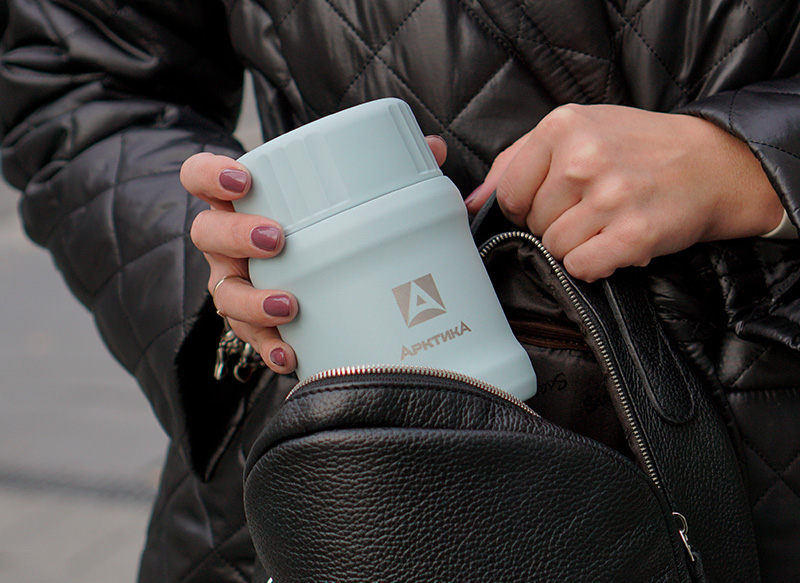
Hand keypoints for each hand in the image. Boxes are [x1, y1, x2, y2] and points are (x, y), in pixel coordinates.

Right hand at [182, 136, 446, 373]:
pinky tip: (291, 354)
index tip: (244, 180)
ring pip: (224, 293)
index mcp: (242, 201)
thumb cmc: (318, 223)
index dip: (210, 174)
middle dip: (237, 235)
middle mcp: (229, 242)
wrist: (314, 269)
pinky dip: (270, 347)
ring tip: (290, 305)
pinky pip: (250, 339)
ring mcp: (236, 282)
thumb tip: (434, 149)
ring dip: (253, 300)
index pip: (200, 176)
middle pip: (207, 233)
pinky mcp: (252, 323)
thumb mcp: (341, 192)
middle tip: (276, 239)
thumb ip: (386, 167)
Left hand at [465, 104, 783, 281]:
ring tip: (606, 222)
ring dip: (577, 244)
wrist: (710, 163)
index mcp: (562, 127)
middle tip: (591, 207)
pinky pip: (581, 267)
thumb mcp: (575, 130)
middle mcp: (584, 158)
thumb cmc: (636, 147)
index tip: (551, 201)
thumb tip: (473, 202)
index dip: (525, 206)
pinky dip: (594, 264)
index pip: (509, 192)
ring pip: (554, 247)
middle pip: (532, 221)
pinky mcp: (633, 233)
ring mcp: (610, 196)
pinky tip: (613, 244)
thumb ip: (516, 161)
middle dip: (555, 223)